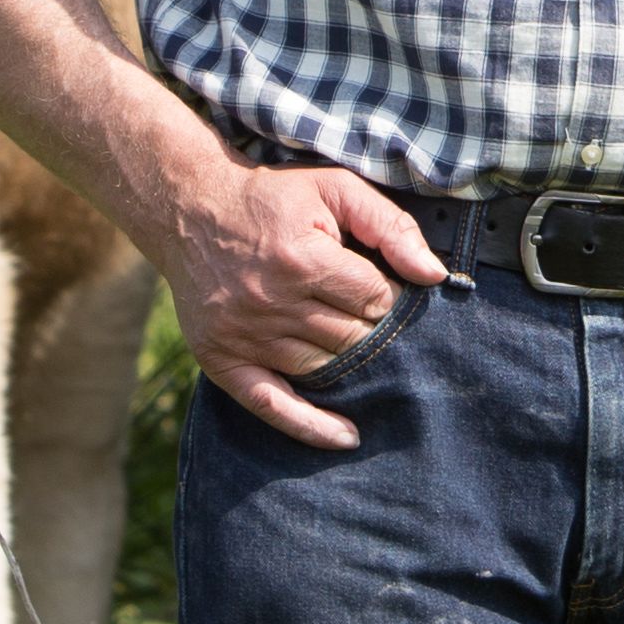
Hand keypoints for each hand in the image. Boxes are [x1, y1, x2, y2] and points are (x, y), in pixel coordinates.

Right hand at [157, 153, 449, 453]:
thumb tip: (434, 274)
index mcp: (302, 259)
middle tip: (371, 316)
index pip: (375, 299)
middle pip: (352, 338)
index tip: (380, 284)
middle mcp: (271, 302)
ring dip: (349, 364)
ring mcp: (244, 336)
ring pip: (322, 369)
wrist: (189, 210)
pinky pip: (272, 405)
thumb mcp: (334, 188)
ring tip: (359, 351)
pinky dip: (310, 426)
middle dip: (372, 329)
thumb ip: (389, 226)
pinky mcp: (221, 360)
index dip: (387, 293)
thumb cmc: (271, 199)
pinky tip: (346, 435)